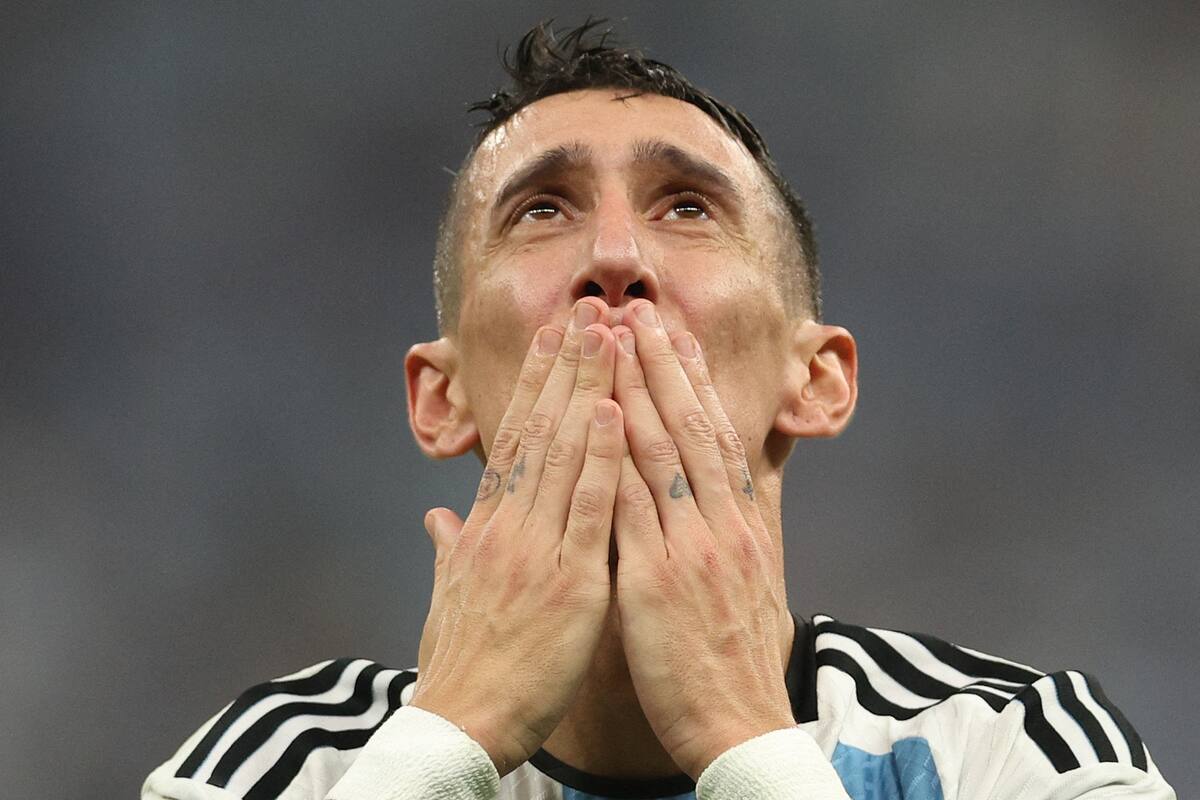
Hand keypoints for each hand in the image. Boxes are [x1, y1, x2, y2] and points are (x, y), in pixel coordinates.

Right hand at [412, 298, 624, 775]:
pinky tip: (613, 413)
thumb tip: (438, 518)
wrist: (461, 726)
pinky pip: (586, 511)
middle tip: (587, 309)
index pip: (515, 440)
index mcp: (486, 529)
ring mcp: (534, 549)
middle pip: (538, 430)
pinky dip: (599, 459)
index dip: (536, 385)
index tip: (553, 337)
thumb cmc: (462, 665)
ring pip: (561, 454)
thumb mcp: (449, 598)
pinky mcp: (566, 583)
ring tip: (605, 332)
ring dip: (585, 388)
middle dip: (564, 366)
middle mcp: (506, 526)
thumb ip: (449, 550)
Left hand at [611, 299, 795, 779]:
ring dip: (637, 391)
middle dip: (662, 365)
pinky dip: (617, 460)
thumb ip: (726, 537)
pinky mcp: (660, 582)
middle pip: (691, 428)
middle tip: (640, 311)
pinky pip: (634, 510)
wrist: (742, 727)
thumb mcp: (745, 587)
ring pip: (663, 454)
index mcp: (738, 526)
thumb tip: (720, 500)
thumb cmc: (734, 662)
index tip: (670, 334)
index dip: (690, 381)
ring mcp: (693, 550)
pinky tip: (600, 420)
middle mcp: (721, 526)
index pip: (713, 436)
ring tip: (616, 340)